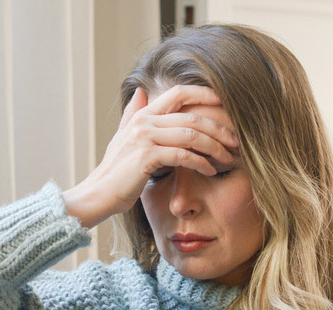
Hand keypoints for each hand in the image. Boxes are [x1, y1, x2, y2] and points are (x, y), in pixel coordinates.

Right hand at [63, 85, 238, 227]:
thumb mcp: (123, 137)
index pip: (178, 93)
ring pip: (190, 134)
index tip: (224, 103)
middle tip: (235, 140)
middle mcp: (144, 122)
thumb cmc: (114, 171)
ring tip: (228, 158)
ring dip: (214, 146)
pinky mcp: (146, 156)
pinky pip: (183, 155)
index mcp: (142, 115)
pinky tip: (211, 171)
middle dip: (218, 128)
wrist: (97, 194)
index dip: (204, 94)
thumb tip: (141, 92)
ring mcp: (144, 138)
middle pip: (191, 116)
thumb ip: (133, 114)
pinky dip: (201, 162)